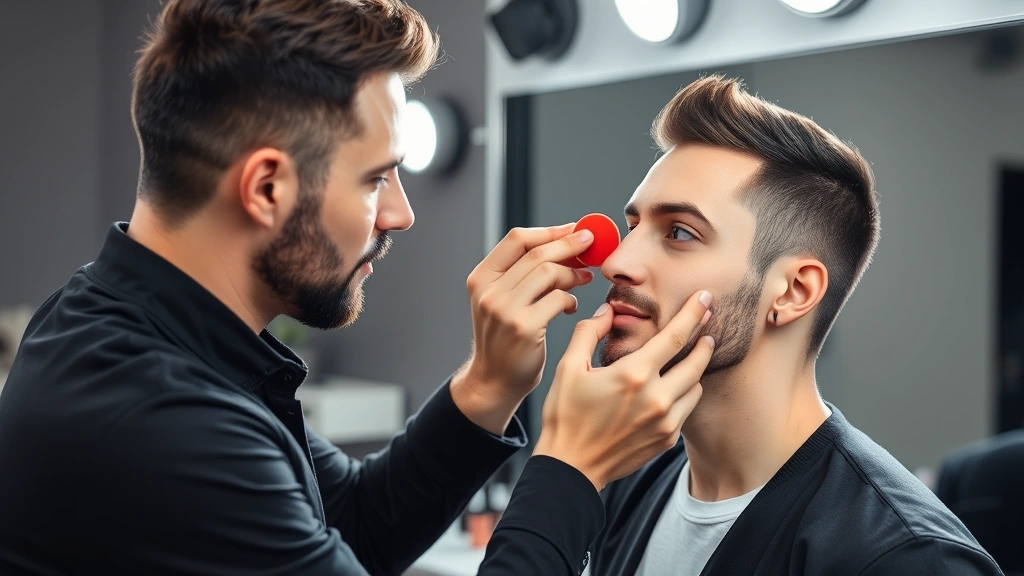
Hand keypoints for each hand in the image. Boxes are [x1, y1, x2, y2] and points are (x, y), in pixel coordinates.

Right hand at [451, 224, 594, 434]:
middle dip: (570, 245)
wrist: (495, 379)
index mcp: (481, 278)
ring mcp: (504, 309)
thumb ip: (522, 274)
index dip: (549, 231)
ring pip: (549, 272)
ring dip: (573, 273)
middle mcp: (489, 291)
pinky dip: (571, 299)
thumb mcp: (501, 300)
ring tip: (584, 279)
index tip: (573, 229)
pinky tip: (572, 307)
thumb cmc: (506, 337)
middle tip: (591, 244)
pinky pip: (558, 299)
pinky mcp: (524, 327)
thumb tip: (564, 242)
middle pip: (537, 253)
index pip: (517, 239)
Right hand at [534, 290, 714, 490]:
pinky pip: (686, 409)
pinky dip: (685, 393)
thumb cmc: (565, 417)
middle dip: (705, 339)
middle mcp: (656, 398)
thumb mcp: (568, 368)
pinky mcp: (667, 440)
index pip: (675, 336)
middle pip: (696, 361)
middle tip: (709, 322)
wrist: (571, 468)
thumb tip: (607, 309)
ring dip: (696, 368)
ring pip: (695, 386)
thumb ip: (588, 332)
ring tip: (692, 355)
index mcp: (633, 375)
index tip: (705, 297)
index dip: (694, 313)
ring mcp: (665, 422)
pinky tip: (674, 386)